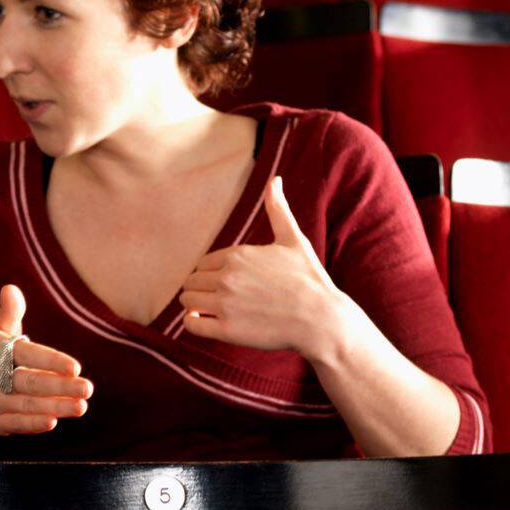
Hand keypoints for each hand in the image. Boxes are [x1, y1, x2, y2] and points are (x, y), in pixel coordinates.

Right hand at [0, 284, 93, 435]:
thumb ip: (9, 312)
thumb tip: (11, 289)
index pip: (25, 355)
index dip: (50, 361)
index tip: (75, 367)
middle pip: (28, 382)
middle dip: (59, 387)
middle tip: (87, 388)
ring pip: (25, 404)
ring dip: (55, 407)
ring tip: (81, 406)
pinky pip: (13, 423)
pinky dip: (33, 424)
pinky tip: (53, 421)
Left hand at [178, 175, 345, 357]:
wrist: (322, 320)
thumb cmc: (309, 279)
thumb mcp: (293, 240)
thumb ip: (278, 209)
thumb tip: (275, 179)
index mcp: (238, 255)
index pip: (203, 263)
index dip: (211, 274)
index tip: (226, 283)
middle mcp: (227, 277)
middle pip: (192, 281)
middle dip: (201, 289)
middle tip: (219, 298)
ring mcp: (225, 304)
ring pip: (187, 301)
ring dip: (194, 305)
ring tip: (211, 311)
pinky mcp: (227, 329)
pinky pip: (191, 325)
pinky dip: (192, 323)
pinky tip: (203, 322)